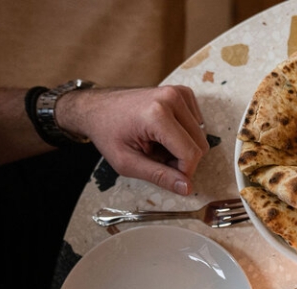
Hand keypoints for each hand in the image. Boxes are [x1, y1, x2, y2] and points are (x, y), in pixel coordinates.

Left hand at [58, 85, 209, 194]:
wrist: (96, 108)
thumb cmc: (107, 133)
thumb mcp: (127, 162)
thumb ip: (159, 176)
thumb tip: (187, 188)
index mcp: (157, 115)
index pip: (191, 153)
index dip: (184, 172)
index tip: (169, 176)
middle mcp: (171, 99)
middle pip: (200, 145)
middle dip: (184, 159)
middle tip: (159, 159)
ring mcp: (178, 93)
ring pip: (201, 135)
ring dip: (185, 146)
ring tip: (160, 145)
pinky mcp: (181, 92)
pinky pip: (198, 123)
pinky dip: (186, 133)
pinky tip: (166, 133)